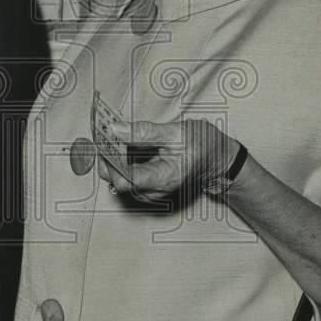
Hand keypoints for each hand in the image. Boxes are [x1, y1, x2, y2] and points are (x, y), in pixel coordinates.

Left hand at [97, 118, 240, 202]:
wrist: (218, 160)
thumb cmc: (203, 145)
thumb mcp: (176, 132)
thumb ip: (144, 132)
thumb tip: (115, 129)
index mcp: (162, 178)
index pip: (125, 178)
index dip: (109, 159)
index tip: (103, 140)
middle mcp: (153, 190)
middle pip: (116, 179)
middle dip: (107, 156)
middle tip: (105, 133)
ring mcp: (149, 191)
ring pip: (118, 178)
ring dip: (113, 158)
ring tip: (115, 136)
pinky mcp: (146, 188)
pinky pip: (125, 176)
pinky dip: (120, 161)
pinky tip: (124, 145)